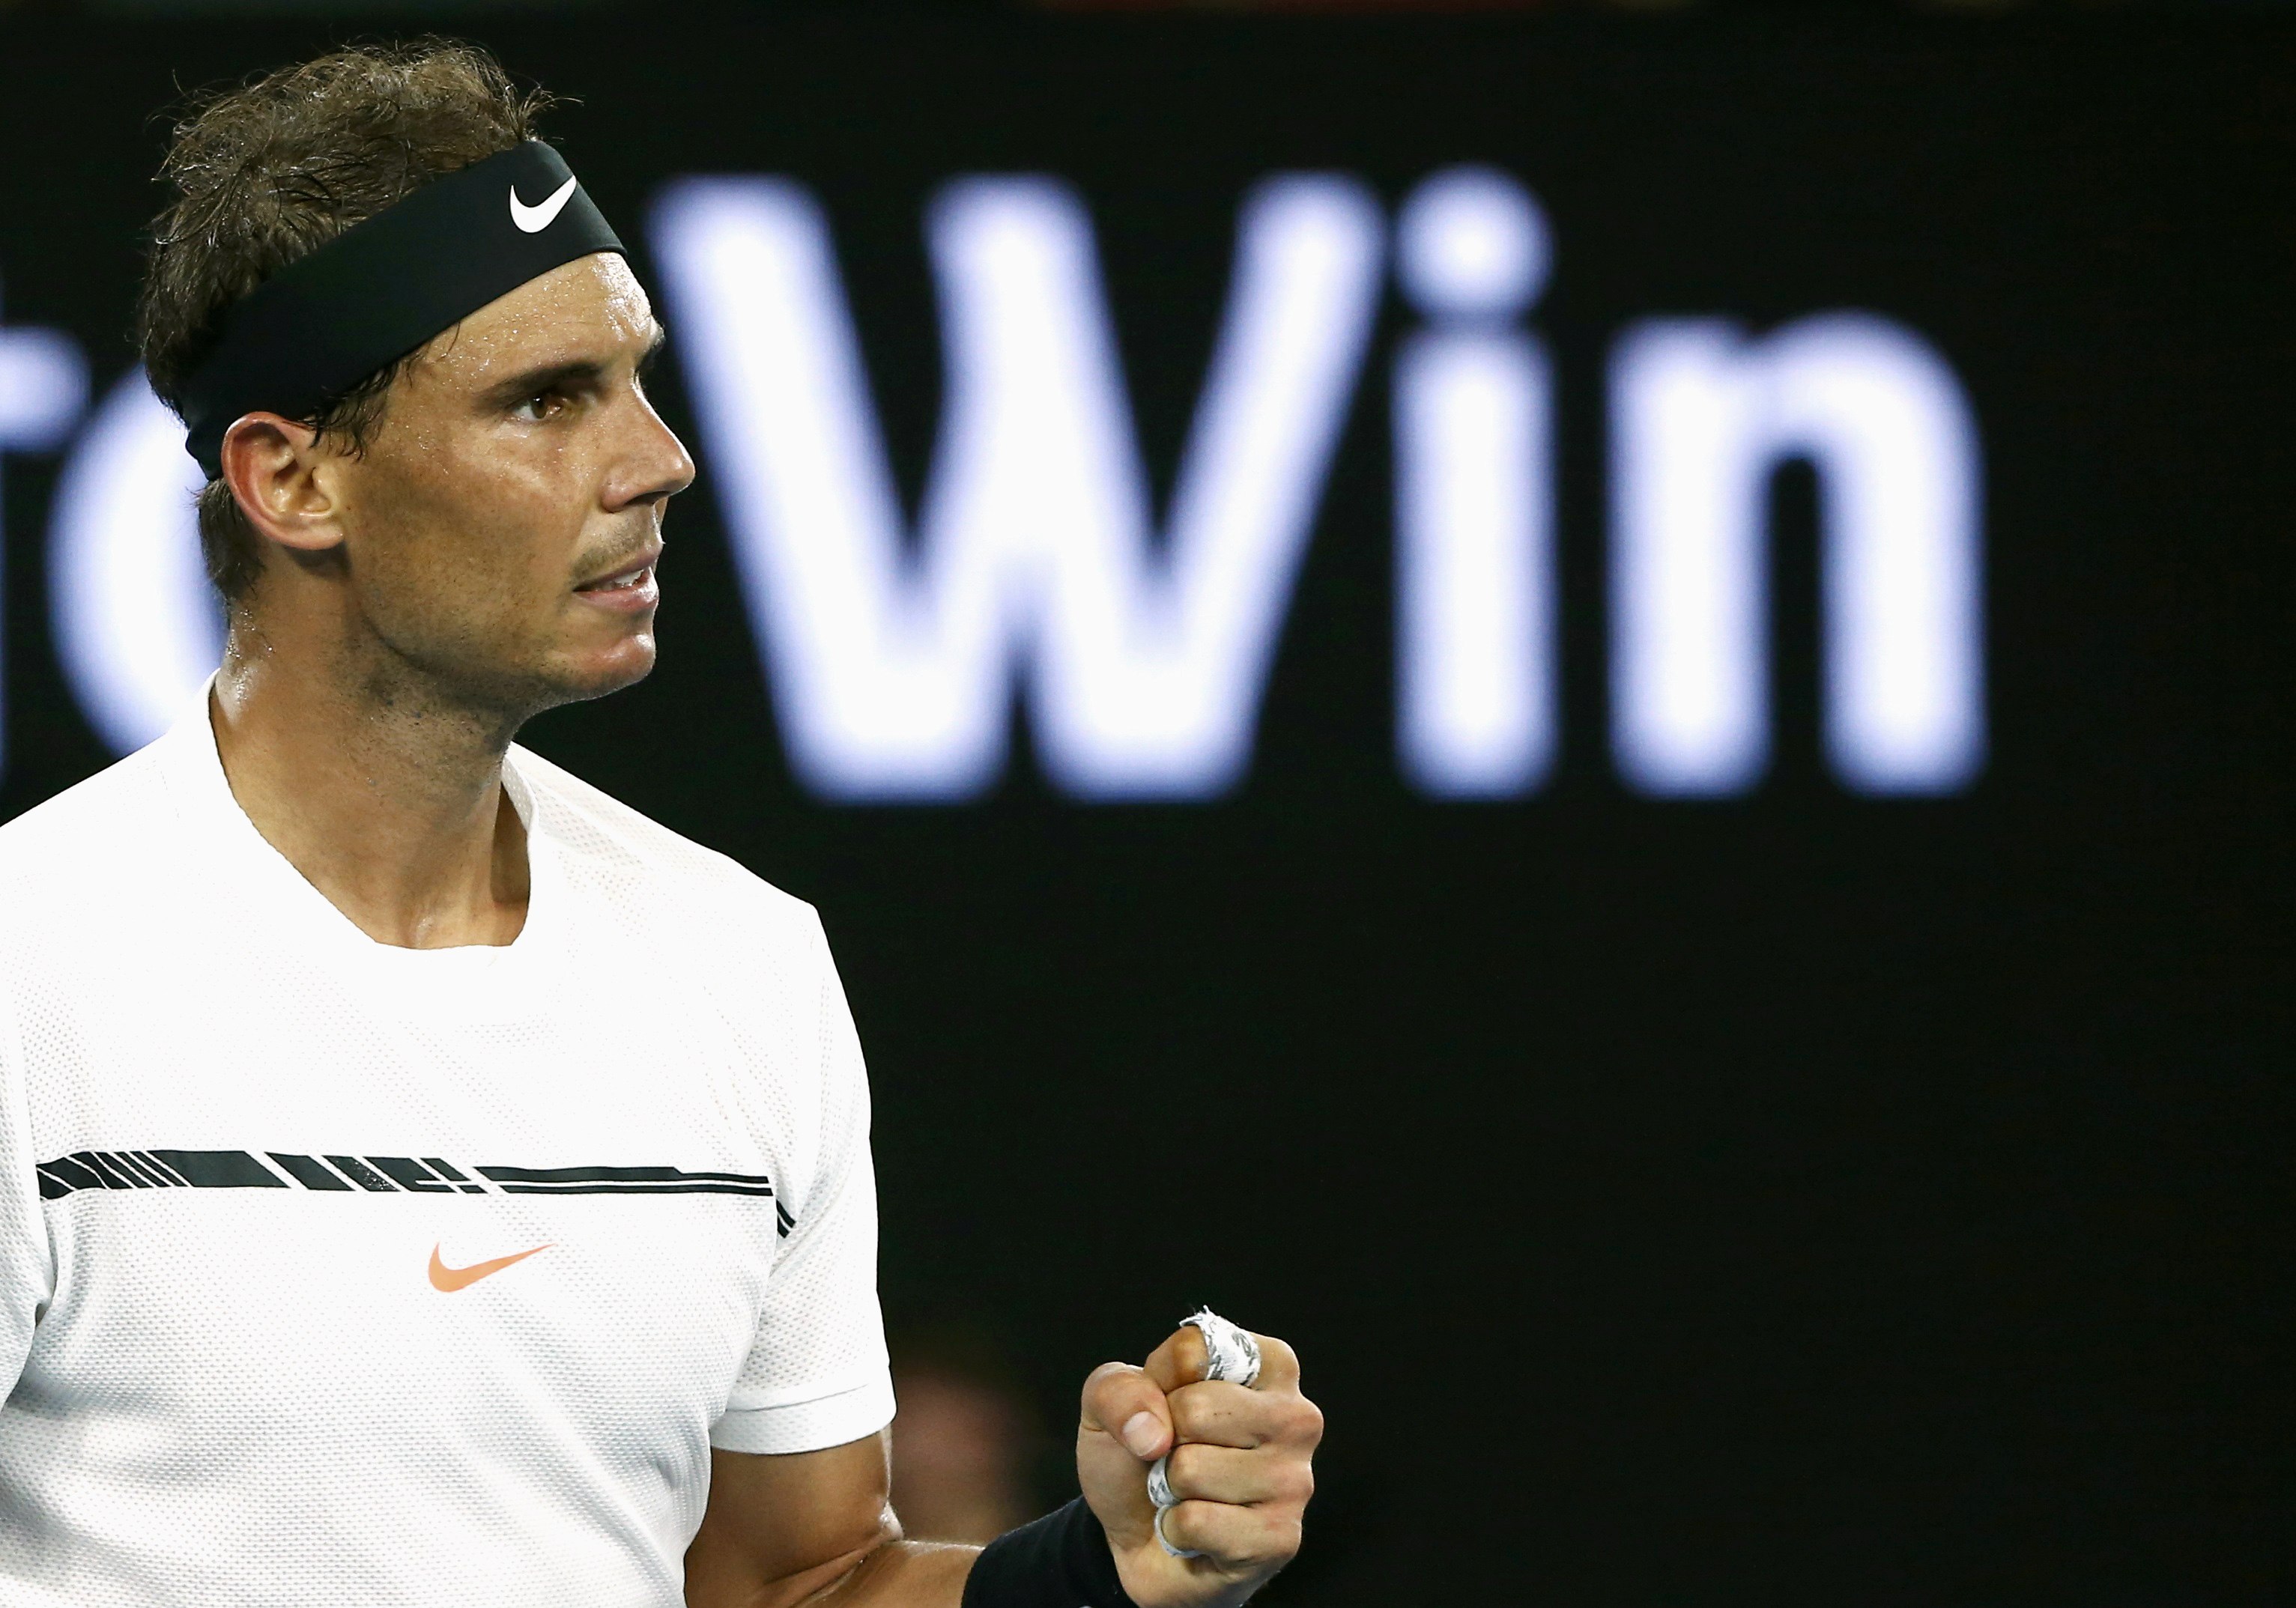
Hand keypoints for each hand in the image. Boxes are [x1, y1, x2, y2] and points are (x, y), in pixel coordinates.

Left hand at [1076, 1322, 1321, 1607]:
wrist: (1138, 1538)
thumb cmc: (1140, 1455)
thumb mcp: (1109, 1404)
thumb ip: (1117, 1390)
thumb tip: (1153, 1436)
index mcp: (1270, 1365)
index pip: (1194, 1351)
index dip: (1157, 1383)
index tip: (1167, 1405)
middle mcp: (1297, 1416)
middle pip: (1194, 1408)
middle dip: (1163, 1439)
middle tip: (1176, 1456)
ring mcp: (1295, 1479)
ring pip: (1191, 1469)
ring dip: (1170, 1488)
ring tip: (1189, 1494)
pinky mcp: (1280, 1537)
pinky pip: (1196, 1522)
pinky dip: (1176, 1529)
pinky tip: (1197, 1532)